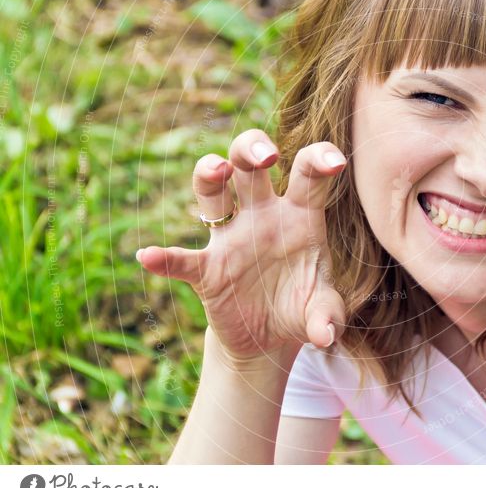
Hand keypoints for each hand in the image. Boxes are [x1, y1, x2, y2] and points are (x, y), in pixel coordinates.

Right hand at [137, 129, 347, 361]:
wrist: (271, 339)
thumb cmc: (302, 307)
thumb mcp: (322, 311)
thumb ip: (329, 316)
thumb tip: (326, 335)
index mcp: (299, 216)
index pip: (307, 174)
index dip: (319, 158)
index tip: (335, 163)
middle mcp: (262, 216)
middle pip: (249, 164)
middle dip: (253, 148)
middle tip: (267, 157)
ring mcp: (231, 239)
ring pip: (212, 191)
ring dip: (209, 173)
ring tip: (217, 169)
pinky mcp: (207, 269)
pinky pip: (182, 259)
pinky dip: (165, 258)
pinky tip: (149, 256)